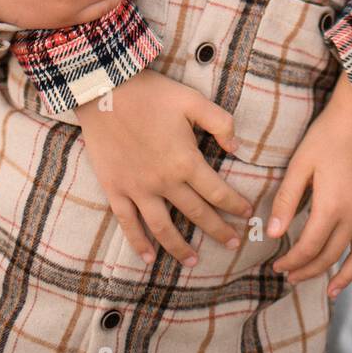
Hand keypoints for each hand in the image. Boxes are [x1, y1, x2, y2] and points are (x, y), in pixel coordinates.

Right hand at [75, 72, 252, 266]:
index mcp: (186, 161)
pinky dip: (138, 243)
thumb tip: (237, 148)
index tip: (246, 215)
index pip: (217, 192)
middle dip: (218, 231)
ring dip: (180, 248)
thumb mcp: (193, 100)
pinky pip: (128, 223)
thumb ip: (221, 123)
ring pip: (163, 228)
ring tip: (194, 261)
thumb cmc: (151, 93)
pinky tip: (148, 257)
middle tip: (232, 244)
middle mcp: (164, 182)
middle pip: (196, 214)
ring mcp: (138, 189)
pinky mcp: (115, 189)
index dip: (235, 205)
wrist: (105, 91)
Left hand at [268, 72, 351, 295]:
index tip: (277, 265)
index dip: (292, 261)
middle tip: (292, 277)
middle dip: (310, 270)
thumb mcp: (300, 163)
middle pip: (332, 254)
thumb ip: (286, 200)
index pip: (309, 247)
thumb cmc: (327, 133)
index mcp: (332, 205)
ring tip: (332, 292)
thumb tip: (272, 235)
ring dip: (347, 276)